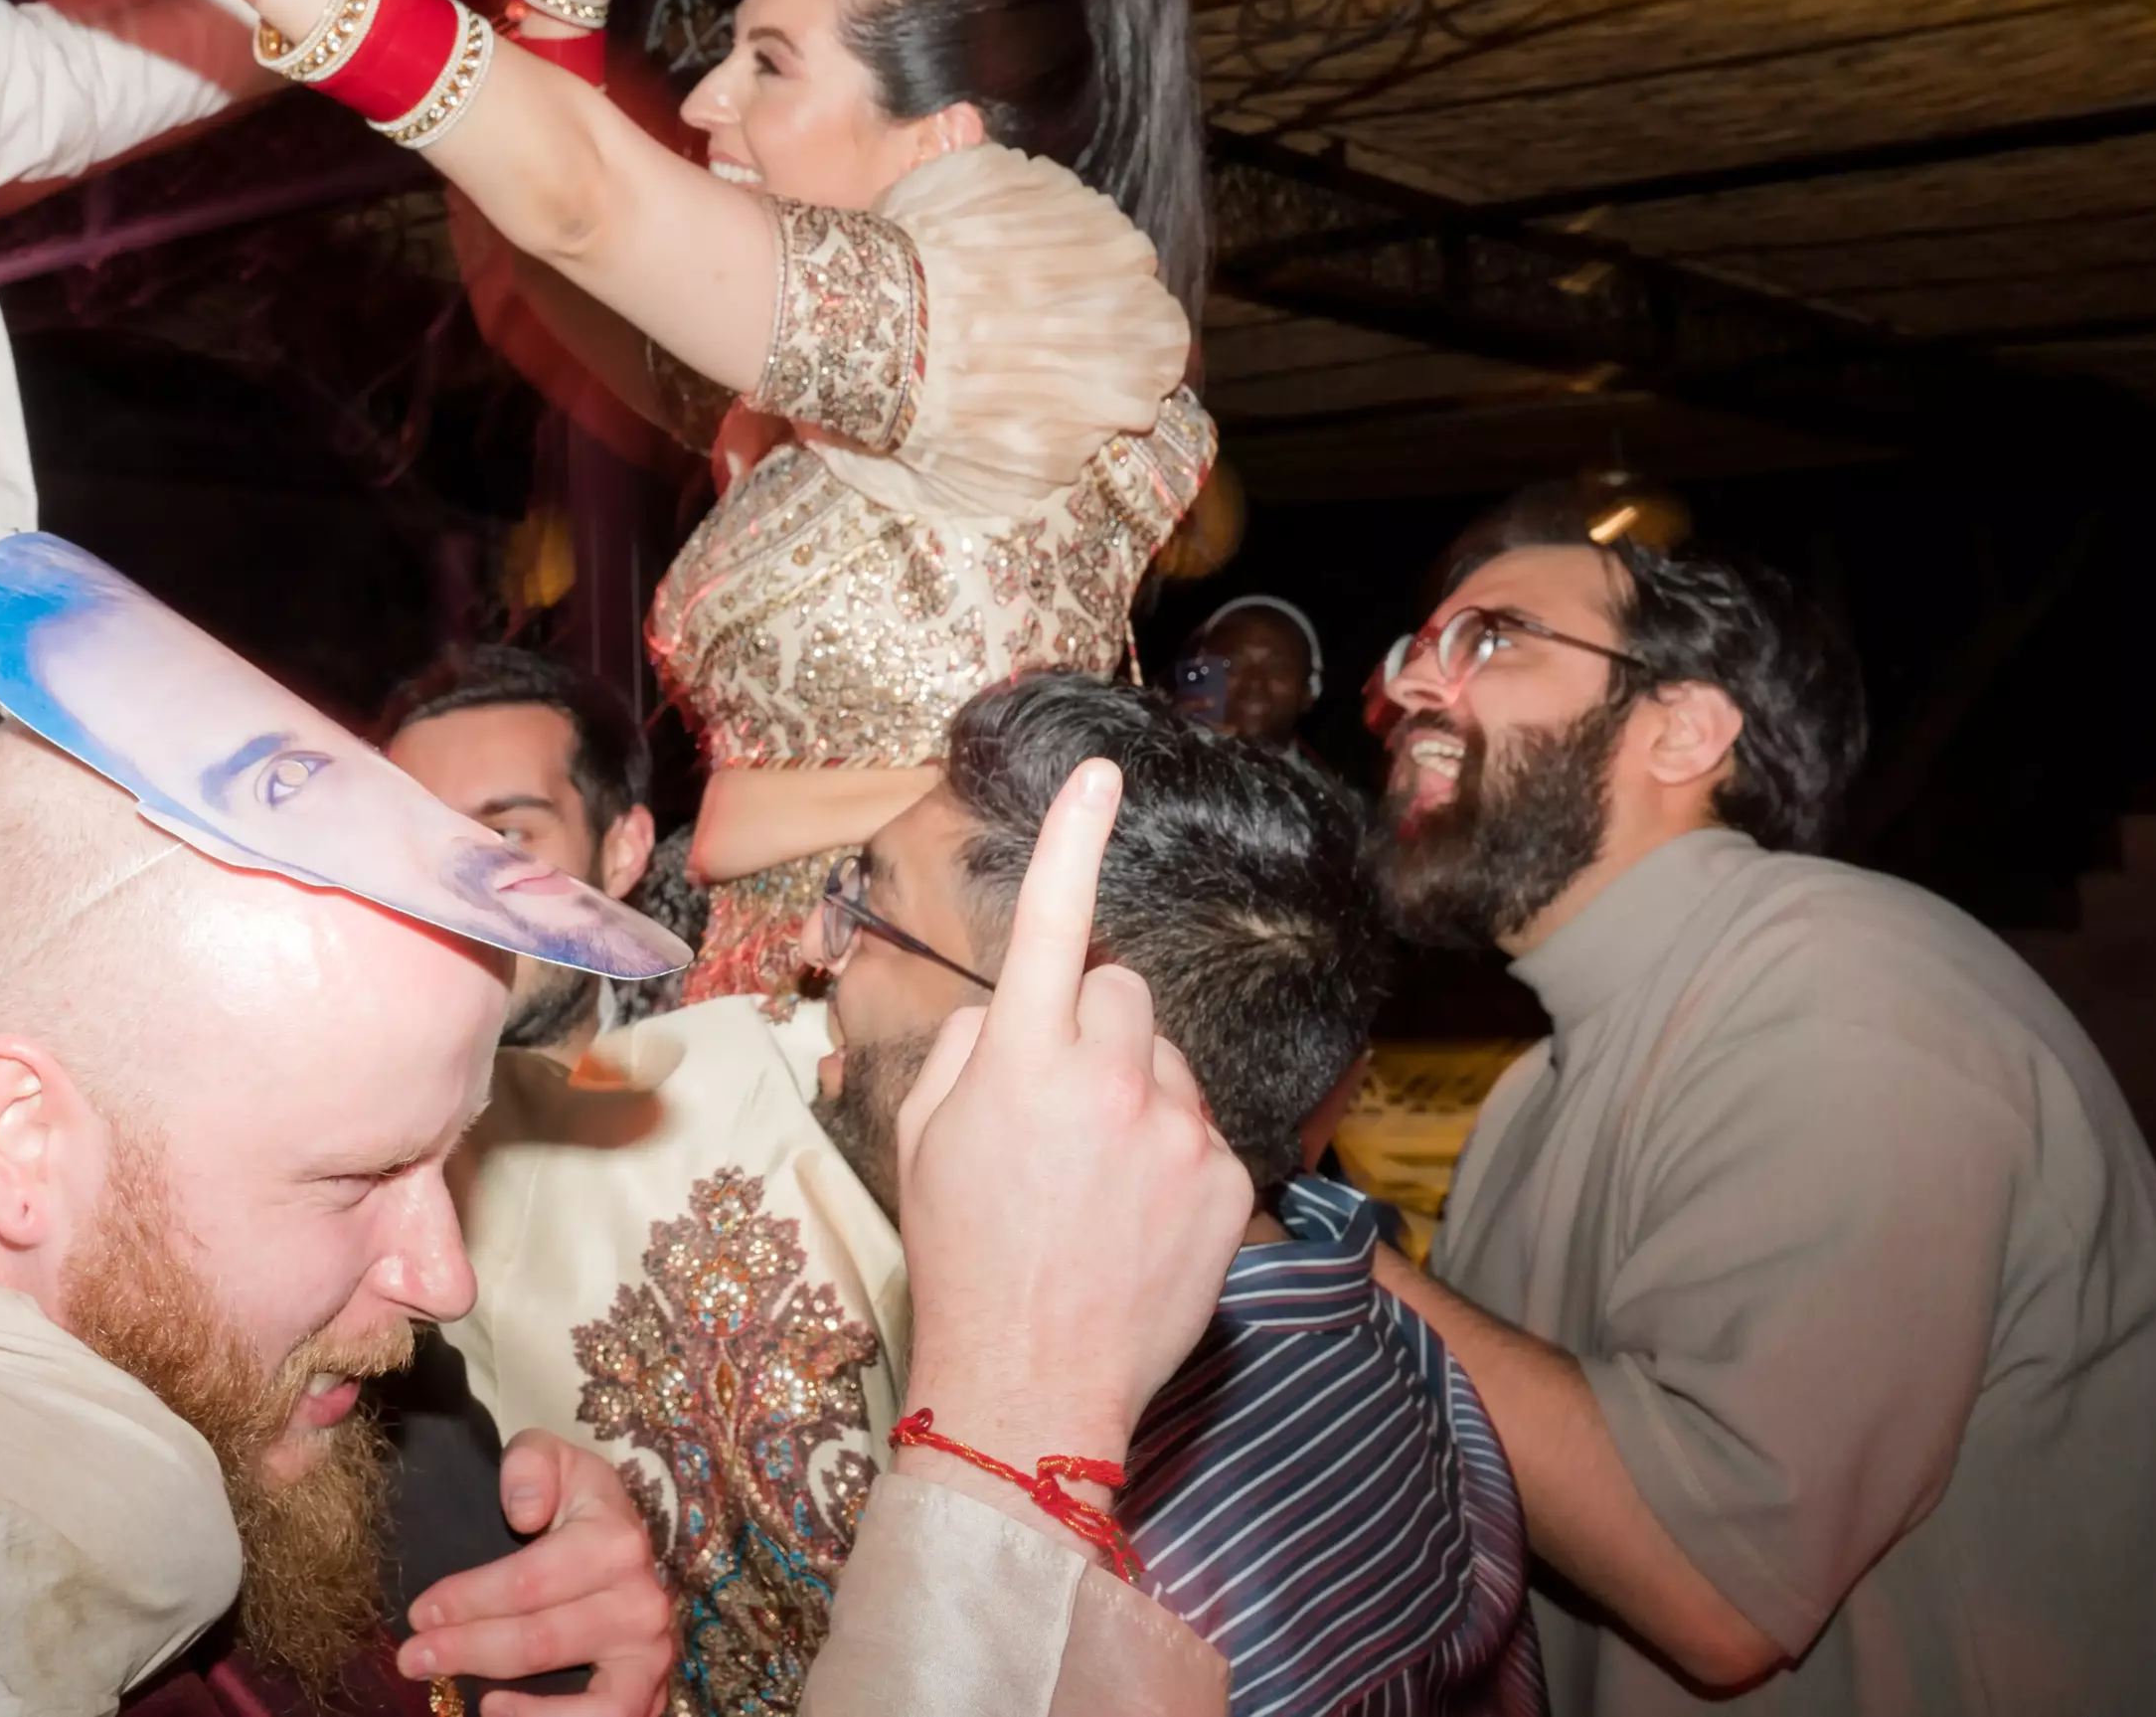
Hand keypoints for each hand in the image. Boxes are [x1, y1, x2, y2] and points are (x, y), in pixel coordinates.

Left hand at [395, 1430, 673, 1715]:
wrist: (620, 1533)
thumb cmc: (572, 1498)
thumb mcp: (548, 1455)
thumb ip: (529, 1464)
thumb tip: (523, 1511)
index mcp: (614, 1541)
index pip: (528, 1582)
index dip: (468, 1599)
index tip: (419, 1611)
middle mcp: (641, 1601)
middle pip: (541, 1641)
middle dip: (466, 1651)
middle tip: (412, 1658)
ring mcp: (650, 1652)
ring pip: (589, 1700)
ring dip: (525, 1711)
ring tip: (474, 1702)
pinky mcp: (650, 1688)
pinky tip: (508, 1713)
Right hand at [891, 760, 1247, 1485]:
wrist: (1033, 1383)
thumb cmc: (964, 1257)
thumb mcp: (926, 1141)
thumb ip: (969, 1053)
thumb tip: (1011, 1018)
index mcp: (1022, 1061)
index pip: (1052, 923)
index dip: (1073, 839)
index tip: (1098, 772)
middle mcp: (1109, 1079)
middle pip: (1118, 988)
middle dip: (1090, 1023)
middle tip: (1056, 1104)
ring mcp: (1179, 1131)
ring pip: (1164, 1059)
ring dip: (1135, 1090)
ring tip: (1096, 1179)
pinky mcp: (1229, 1181)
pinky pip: (1202, 1129)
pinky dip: (1172, 1156)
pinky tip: (1137, 1217)